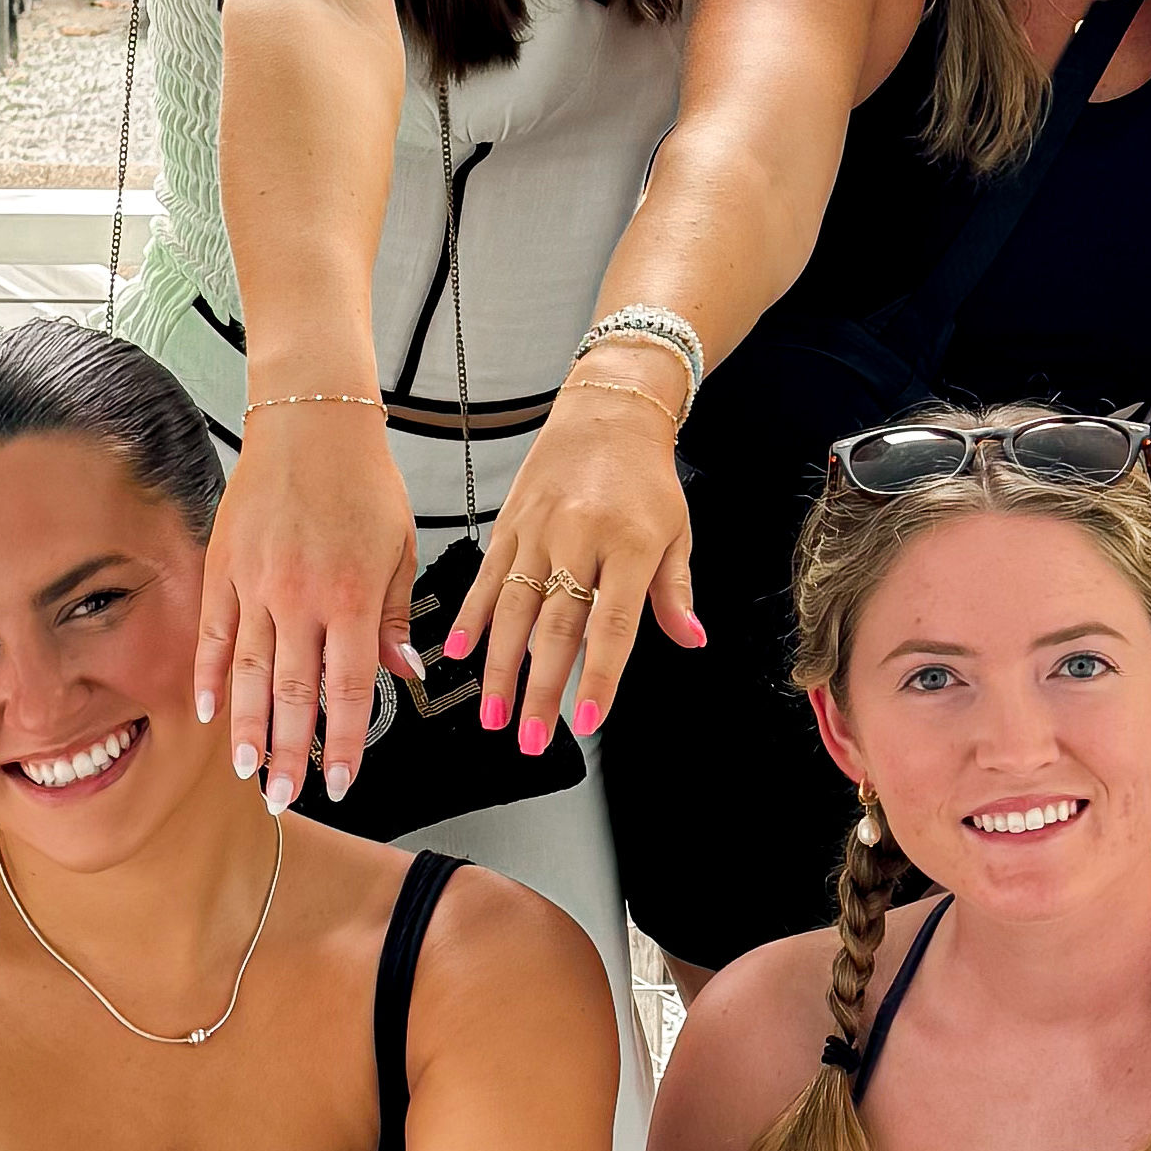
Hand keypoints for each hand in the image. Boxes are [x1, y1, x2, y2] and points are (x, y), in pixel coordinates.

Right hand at [194, 402, 416, 811]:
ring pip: (252, 674)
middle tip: (284, 798)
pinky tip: (211, 714)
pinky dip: (213, 677)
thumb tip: (406, 675)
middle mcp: (302, 596)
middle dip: (291, 753)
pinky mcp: (224, 568)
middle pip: (296, 693)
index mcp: (354, 595)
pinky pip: (216, 635)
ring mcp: (257, 584)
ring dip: (249, 729)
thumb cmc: (362, 481)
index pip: (351, 687)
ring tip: (248, 773)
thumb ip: (397, 616)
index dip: (346, 741)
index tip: (342, 781)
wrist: (311, 422)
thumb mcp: (399, 547)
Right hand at [440, 360, 697, 748]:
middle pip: (556, 628)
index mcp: (629, 544)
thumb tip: (689, 639)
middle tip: (533, 738)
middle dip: (542, 690)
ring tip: (494, 713)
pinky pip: (486, 576)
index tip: (588, 721)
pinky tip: (460, 652)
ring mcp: (539, 531)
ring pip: (513, 609)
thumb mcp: (676, 531)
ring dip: (500, 668)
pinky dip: (471, 617)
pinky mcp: (510, 523)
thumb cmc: (644, 476)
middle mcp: (579, 538)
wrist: (607, 412)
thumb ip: (675, 592)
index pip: (612, 626)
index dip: (598, 678)